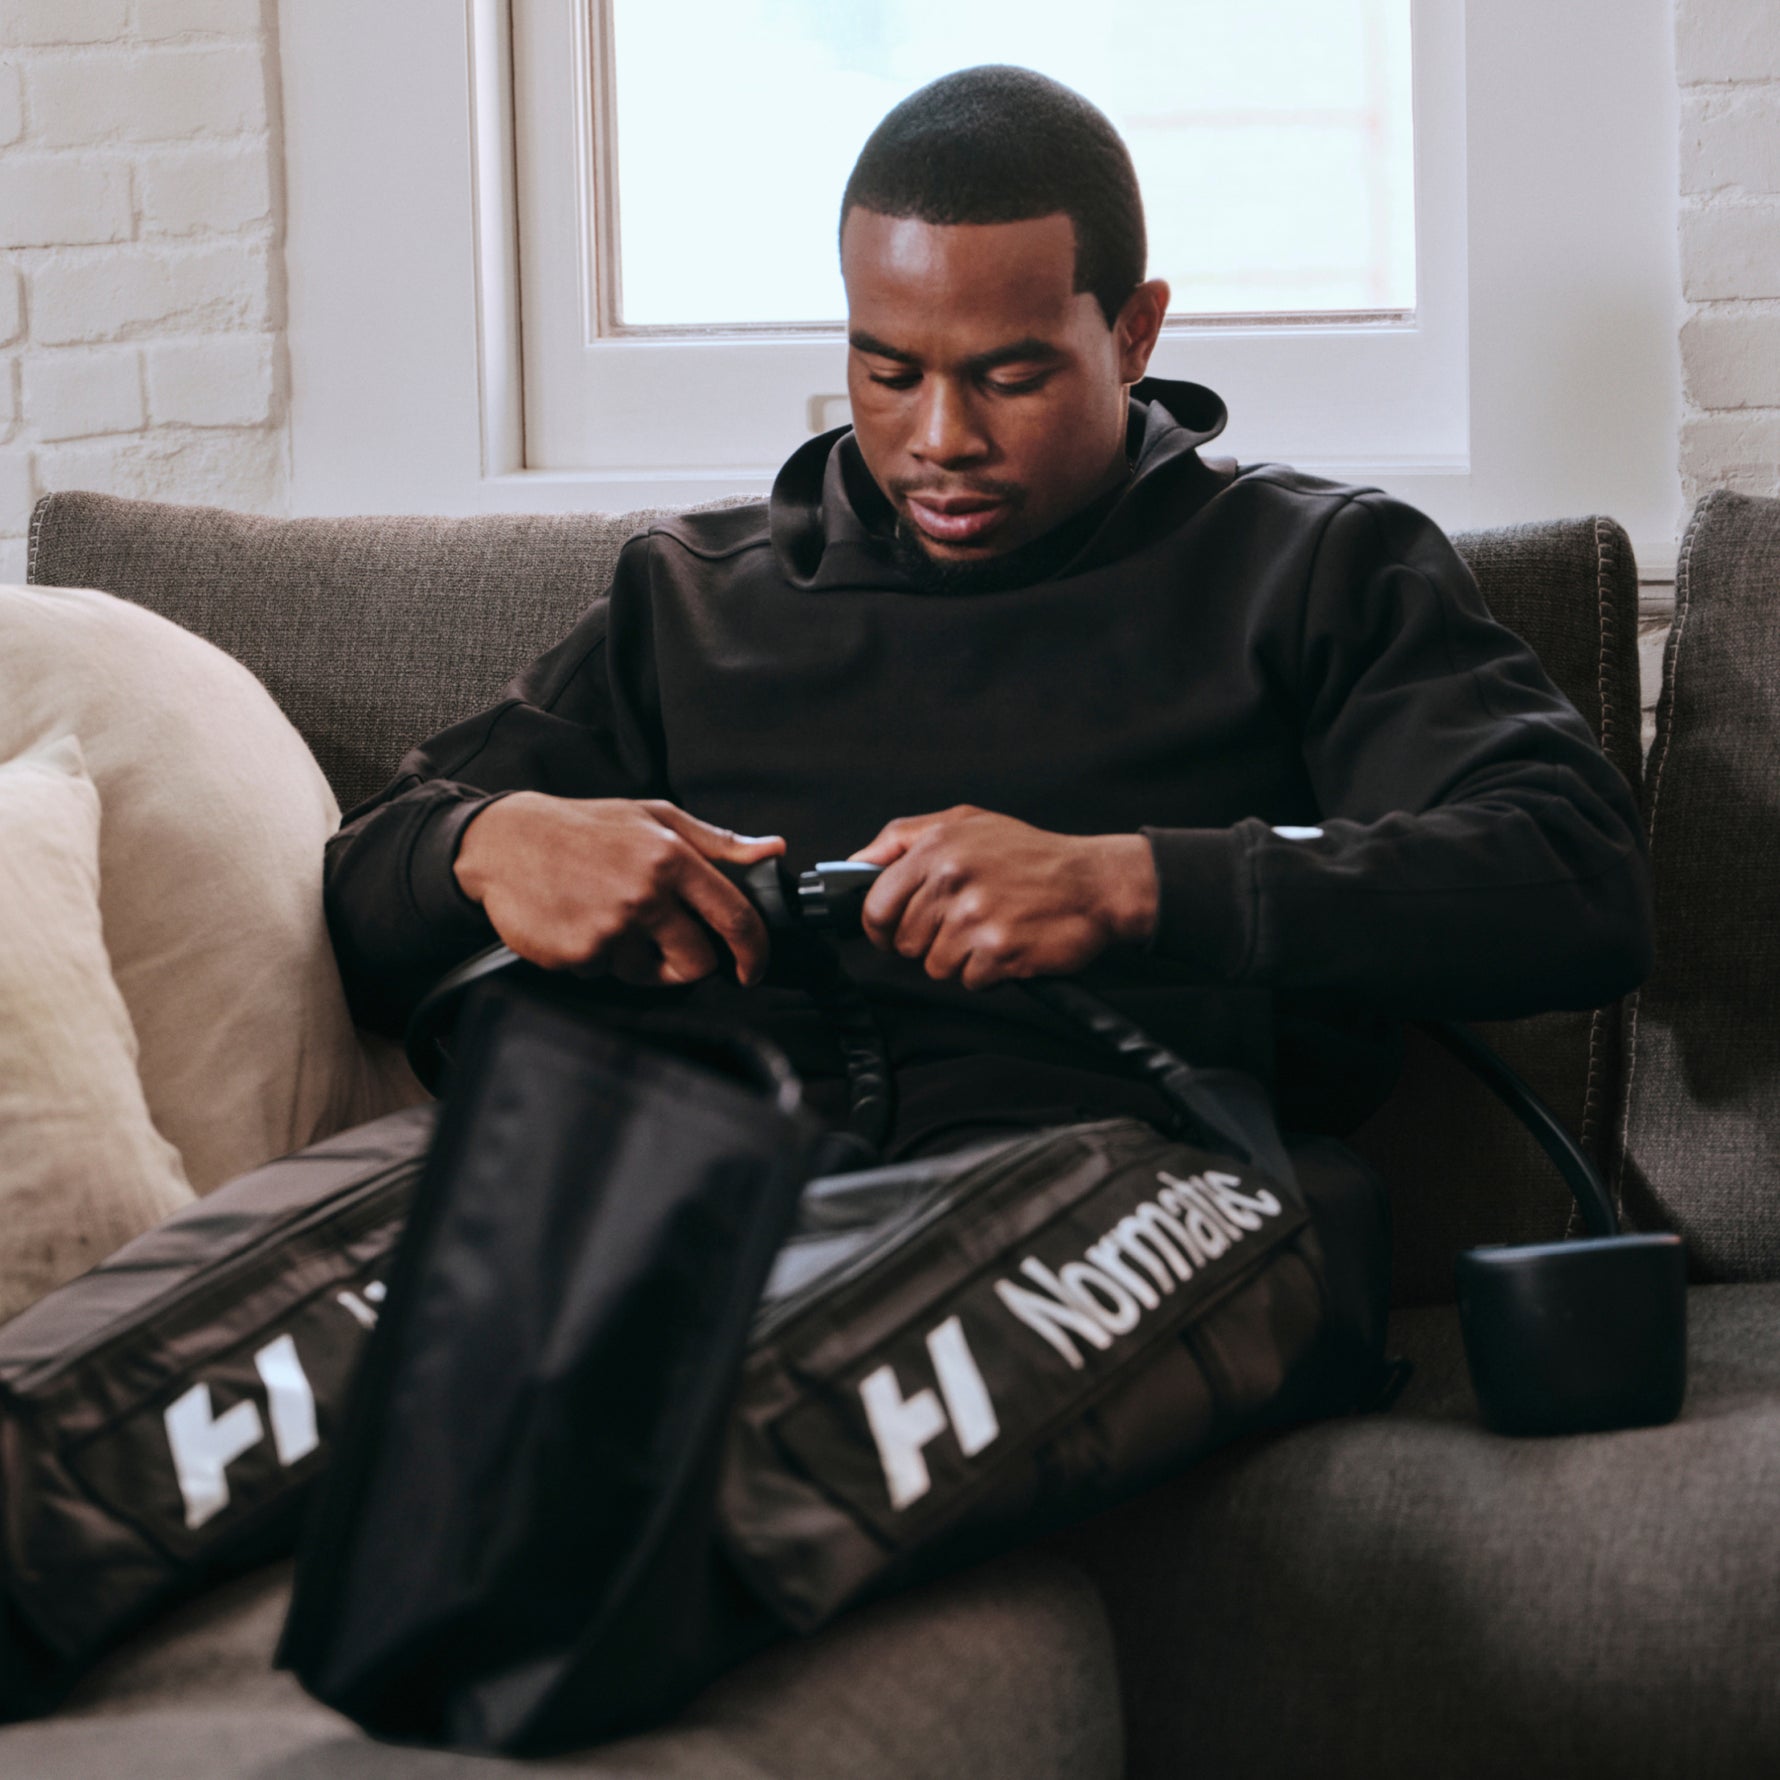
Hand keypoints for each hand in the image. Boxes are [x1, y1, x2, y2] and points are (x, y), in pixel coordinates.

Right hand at [452, 792, 784, 985]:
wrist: (505, 842)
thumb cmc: (583, 827)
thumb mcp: (654, 816)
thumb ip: (718, 841)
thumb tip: (772, 850)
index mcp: (671, 858)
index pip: (735, 918)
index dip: (755, 952)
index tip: (754, 968)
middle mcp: (645, 893)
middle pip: (698, 962)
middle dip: (689, 962)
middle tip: (664, 943)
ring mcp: (611, 927)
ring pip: (648, 973)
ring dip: (636, 958)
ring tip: (609, 918)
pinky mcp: (578, 953)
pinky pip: (604, 974)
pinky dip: (596, 958)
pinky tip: (579, 922)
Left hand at [848, 805, 1157, 989]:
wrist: (1095, 883)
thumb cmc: (1031, 854)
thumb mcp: (966, 822)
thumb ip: (903, 837)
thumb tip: (855, 863)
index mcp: (937, 849)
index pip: (876, 906)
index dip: (880, 928)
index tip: (892, 932)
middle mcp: (952, 881)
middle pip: (904, 943)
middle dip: (928, 941)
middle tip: (962, 923)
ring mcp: (975, 918)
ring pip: (935, 965)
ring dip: (960, 957)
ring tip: (990, 929)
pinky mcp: (999, 952)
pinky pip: (969, 980)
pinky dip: (987, 971)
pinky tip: (1008, 944)